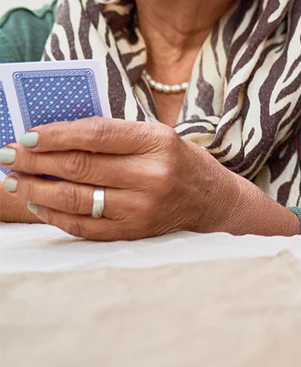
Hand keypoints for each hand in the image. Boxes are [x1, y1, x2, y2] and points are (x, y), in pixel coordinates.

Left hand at [1, 117, 249, 239]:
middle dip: (34, 160)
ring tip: (14, 180)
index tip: (26, 134)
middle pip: (79, 166)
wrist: (214, 202)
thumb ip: (112, 135)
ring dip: (36, 188)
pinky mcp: (133, 232)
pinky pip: (82, 224)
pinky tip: (37, 203)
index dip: (56, 134)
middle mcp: (152, 176)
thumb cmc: (180, 162)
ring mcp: (142, 208)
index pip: (96, 134)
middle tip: (7, 155)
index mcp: (159, 142)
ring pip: (74, 197)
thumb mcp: (157, 136)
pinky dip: (53, 214)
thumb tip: (52, 135)